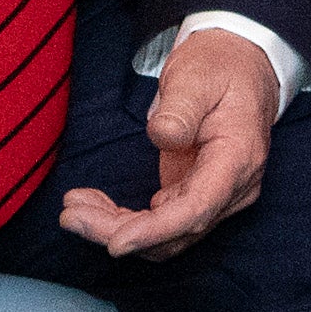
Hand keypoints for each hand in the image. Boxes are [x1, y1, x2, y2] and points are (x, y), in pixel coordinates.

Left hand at [63, 27, 280, 256]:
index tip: (117, 243)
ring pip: (166, 235)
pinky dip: (126, 221)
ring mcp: (214, 196)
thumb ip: (181, 108)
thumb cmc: (219, 69)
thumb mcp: (197, 77)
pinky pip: (161, 222)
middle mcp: (232, 190)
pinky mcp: (194, 194)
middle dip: (120, 232)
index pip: (197, 209)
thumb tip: (163, 135)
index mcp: (237, 160)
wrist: (239, 68)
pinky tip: (95, 206)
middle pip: (176, 231)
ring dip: (118, 230)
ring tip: (74, 209)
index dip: (156, 231)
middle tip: (71, 215)